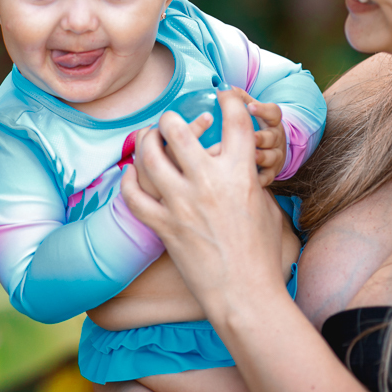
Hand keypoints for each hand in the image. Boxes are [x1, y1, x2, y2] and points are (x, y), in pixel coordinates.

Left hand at [122, 91, 285, 322]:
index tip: (222, 97)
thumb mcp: (263, 203)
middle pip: (177, 129)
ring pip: (149, 157)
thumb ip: (245, 174)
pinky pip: (134, 195)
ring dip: (146, 142)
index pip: (234, 118)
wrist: (245, 294)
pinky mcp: (164, 226)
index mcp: (241, 173)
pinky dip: (129, 181)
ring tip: (149, 139)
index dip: (228, 99)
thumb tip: (233, 154)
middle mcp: (209, 183)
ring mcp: (182, 204)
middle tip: (171, 122)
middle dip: (172, 119)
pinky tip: (132, 175)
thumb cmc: (259, 251)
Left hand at [238, 92, 285, 185]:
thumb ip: (240, 98)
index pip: (273, 112)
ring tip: (251, 158)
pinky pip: (267, 177)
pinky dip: (259, 179)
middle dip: (261, 137)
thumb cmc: (257, 127)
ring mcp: (275, 156)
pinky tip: (249, 181)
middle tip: (251, 137)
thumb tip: (223, 86)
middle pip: (272, 137)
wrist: (275, 149)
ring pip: (271, 157)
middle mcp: (276, 138)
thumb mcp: (253, 111)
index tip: (251, 106)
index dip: (263, 109)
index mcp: (271, 121)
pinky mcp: (272, 173)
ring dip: (261, 157)